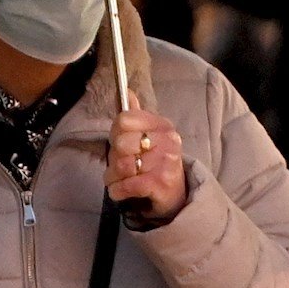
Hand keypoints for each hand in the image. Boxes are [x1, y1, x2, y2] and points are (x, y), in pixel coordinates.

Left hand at [106, 109, 187, 224]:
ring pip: (121, 166)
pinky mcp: (160, 184)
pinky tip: (120, 192)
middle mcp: (168, 141)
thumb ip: (135, 116)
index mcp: (163, 125)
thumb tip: (126, 90)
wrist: (176, 196)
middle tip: (120, 165)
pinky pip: (126, 185)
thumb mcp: (148, 137)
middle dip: (113, 158)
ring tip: (118, 180)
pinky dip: (117, 191)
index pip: (124, 120)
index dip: (115, 133)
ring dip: (112, 177)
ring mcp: (166, 162)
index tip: (119, 143)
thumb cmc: (155, 164)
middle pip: (120, 143)